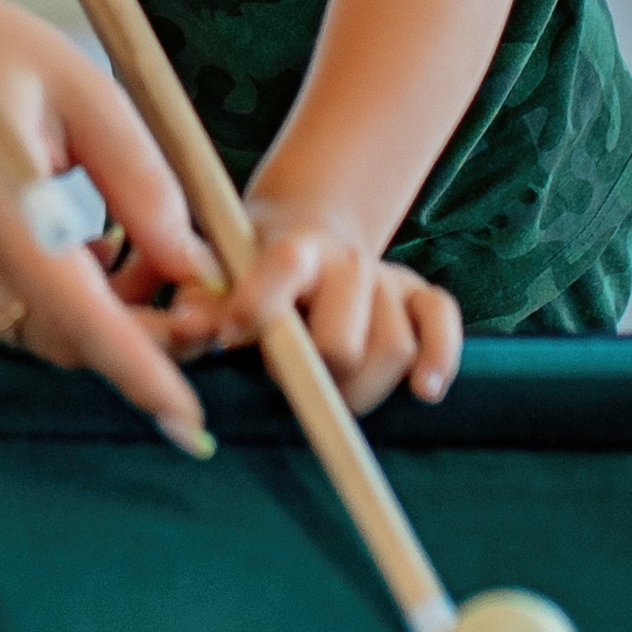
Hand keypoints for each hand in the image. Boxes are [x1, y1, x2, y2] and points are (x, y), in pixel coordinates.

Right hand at [0, 0, 220, 443]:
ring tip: (103, 242)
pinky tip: (40, 240)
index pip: (76, 313)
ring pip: (31, 334)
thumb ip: (142, 178)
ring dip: (85, 314)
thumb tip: (194, 265)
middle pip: (63, 338)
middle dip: (134, 334)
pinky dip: (36, 299)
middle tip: (181, 292)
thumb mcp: (80, 86)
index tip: (189, 419)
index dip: (138, 370)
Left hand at [168, 205, 463, 413]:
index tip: (231, 340)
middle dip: (314, 376)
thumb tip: (185, 327)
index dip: (258, 308)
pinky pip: (445, 323)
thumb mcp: (217, 276)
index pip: (283, 268)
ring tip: (332, 392)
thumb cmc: (248, 273)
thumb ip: (200, 303)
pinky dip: (440, 357)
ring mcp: (387, 278)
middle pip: (342, 339)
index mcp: (291, 249)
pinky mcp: (422, 296)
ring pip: (393, 346)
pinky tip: (424, 390)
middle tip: (288, 380)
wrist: (301, 239)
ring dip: (363, 388)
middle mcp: (345, 260)